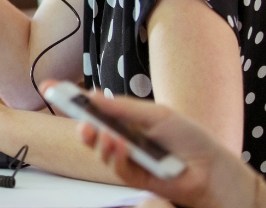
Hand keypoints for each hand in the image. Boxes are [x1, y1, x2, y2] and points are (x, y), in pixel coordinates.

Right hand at [43, 81, 259, 207]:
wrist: (215, 169)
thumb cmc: (191, 139)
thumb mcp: (156, 115)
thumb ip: (124, 109)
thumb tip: (93, 96)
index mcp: (128, 120)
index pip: (95, 107)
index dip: (72, 98)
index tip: (50, 86)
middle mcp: (124, 139)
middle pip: (92, 129)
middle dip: (79, 120)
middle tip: (75, 114)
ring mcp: (129, 160)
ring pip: (101, 151)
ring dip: (98, 141)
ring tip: (101, 132)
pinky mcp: (135, 179)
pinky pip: (117, 168)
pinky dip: (115, 155)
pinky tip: (121, 145)